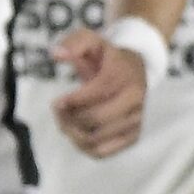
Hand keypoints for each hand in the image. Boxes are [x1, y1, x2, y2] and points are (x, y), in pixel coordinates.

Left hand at [51, 28, 146, 157]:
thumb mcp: (91, 40)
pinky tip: (77, 133)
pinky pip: (103, 152)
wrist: (135, 69)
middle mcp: (135, 99)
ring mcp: (136, 120)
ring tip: (66, 122)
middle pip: (96, 120)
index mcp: (125, 75)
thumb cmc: (107, 57)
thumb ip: (73, 42)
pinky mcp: (133, 136)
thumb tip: (56, 54)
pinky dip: (83, 147)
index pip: (98, 93)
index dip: (73, 101)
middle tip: (59, 111)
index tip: (57, 102)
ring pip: (97, 139)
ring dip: (73, 133)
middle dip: (70, 118)